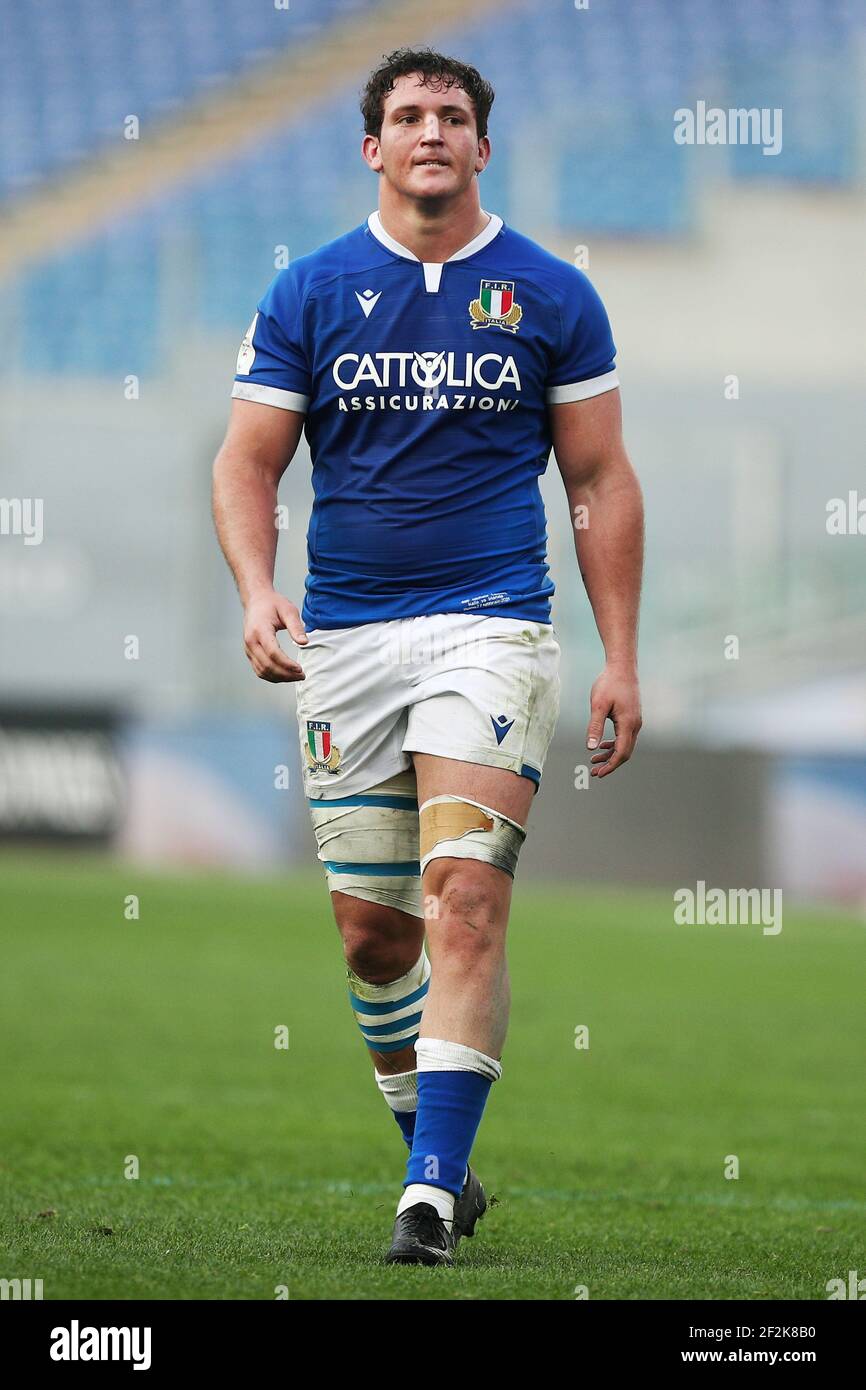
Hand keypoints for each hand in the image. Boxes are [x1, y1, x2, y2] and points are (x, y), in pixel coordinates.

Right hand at [243, 589, 307, 682]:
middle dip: (286, 674)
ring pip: (262, 671)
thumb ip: (296, 627)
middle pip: (267, 665)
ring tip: (296, 677)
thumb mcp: (288, 610)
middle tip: (302, 675)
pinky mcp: (250, 653)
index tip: (300, 669)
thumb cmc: (272, 604)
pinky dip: (272, 676)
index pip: (273, 653)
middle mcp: (251, 641)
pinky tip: (285, 676)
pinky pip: (259, 670)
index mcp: (260, 630)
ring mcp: (248, 649)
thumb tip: (304, 643)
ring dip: (280, 678)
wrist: (256, 601)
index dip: (287, 664)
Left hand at [586, 662, 641, 777]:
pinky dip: (614, 744)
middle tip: (594, 772)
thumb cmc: (609, 684)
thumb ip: (595, 727)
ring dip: (610, 754)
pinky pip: (625, 736)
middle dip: (610, 763)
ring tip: (594, 760)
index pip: (621, 753)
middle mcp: (635, 725)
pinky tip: (603, 745)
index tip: (599, 774)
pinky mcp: (632, 717)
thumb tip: (590, 747)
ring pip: (625, 745)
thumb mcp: (598, 705)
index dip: (610, 766)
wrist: (622, 667)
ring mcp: (635, 721)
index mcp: (628, 724)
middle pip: (625, 752)